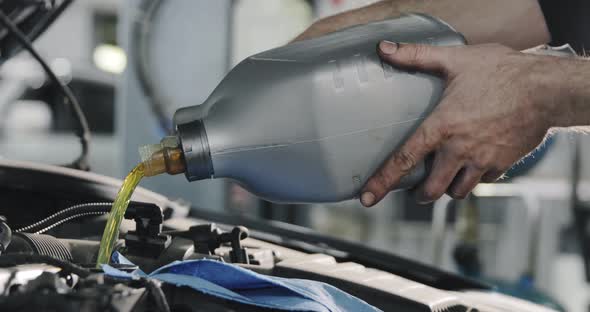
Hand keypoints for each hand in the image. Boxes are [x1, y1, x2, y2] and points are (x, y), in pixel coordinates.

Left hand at [361, 41, 564, 206]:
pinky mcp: (502, 164)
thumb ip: (417, 56)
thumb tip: (385, 48)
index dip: (382, 182)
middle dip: (421, 194)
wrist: (547, 89)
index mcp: (441, 127)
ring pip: (458, 191)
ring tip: (445, 177)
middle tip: (417, 188)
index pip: (404, 160)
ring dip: (448, 188)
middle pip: (431, 190)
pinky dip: (475, 178)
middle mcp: (458, 149)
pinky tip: (475, 164)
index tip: (367, 199)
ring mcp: (482, 160)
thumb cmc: (501, 72)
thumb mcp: (456, 59)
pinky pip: (484, 181)